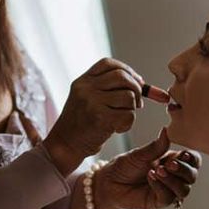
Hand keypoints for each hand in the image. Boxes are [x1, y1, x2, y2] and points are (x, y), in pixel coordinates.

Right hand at [44, 58, 143, 174]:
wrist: (66, 145)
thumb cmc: (82, 123)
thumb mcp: (87, 98)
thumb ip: (108, 88)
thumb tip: (142, 84)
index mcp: (83, 81)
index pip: (108, 64)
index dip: (127, 70)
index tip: (137, 82)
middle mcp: (86, 88)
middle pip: (122, 76)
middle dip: (137, 88)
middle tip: (138, 103)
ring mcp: (92, 102)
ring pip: (128, 96)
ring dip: (132, 109)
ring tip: (122, 118)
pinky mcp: (100, 119)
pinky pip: (128, 115)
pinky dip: (128, 123)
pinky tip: (117, 129)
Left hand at [94, 128, 201, 208]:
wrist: (109, 182)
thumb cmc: (125, 166)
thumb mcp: (140, 154)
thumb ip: (156, 146)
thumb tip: (167, 130)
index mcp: (172, 160)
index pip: (193, 161)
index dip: (192, 158)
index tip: (183, 154)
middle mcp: (173, 176)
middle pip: (192, 176)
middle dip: (183, 170)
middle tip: (169, 164)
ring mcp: (167, 190)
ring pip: (184, 190)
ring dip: (173, 180)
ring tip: (157, 171)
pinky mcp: (158, 201)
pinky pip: (168, 197)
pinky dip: (161, 187)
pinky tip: (150, 178)